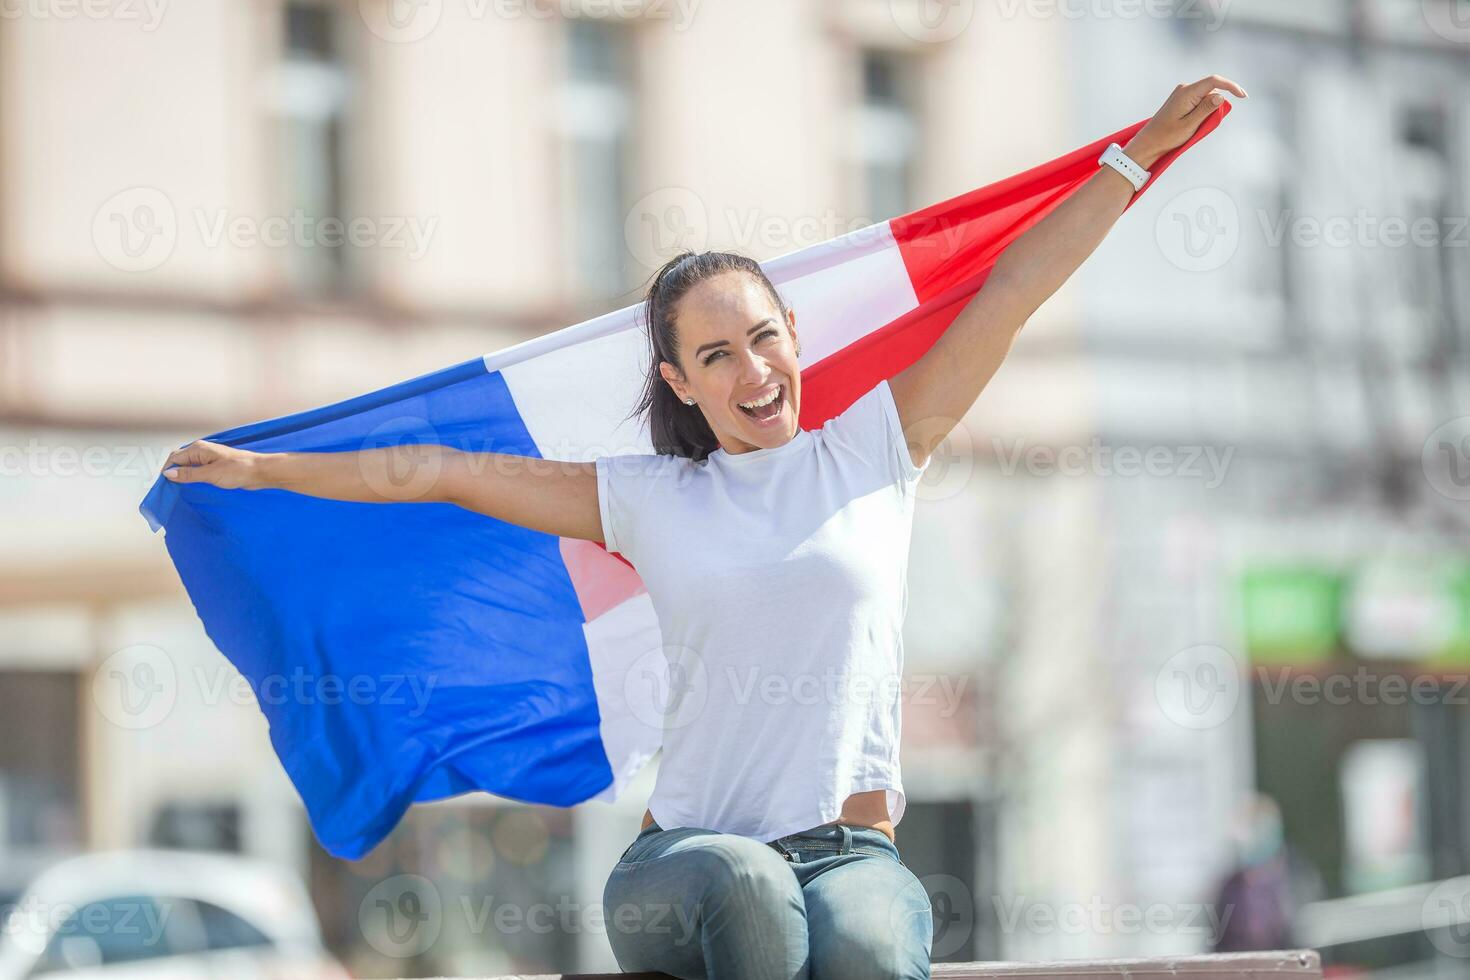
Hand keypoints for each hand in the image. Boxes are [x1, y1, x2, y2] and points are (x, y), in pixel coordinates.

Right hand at [161, 440, 268, 489]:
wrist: (259, 471)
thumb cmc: (237, 470)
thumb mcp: (210, 474)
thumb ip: (189, 474)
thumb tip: (168, 474)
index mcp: (198, 449)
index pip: (174, 458)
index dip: (167, 471)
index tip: (163, 486)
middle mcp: (201, 451)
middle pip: (179, 461)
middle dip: (173, 473)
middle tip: (170, 490)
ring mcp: (208, 458)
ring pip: (188, 466)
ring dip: (183, 476)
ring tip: (179, 490)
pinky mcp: (215, 466)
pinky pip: (198, 470)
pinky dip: (192, 478)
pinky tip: (192, 487)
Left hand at [1124, 74, 1246, 169]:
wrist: (1149, 142)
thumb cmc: (1167, 136)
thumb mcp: (1190, 124)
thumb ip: (1206, 109)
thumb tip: (1221, 96)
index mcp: (1187, 92)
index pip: (1214, 81)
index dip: (1231, 86)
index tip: (1243, 97)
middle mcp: (1185, 89)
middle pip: (1212, 89)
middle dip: (1217, 104)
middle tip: (1205, 125)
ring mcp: (1182, 93)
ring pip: (1206, 97)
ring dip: (1209, 110)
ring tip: (1195, 127)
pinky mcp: (1182, 99)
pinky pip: (1200, 101)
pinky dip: (1203, 111)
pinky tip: (1193, 124)